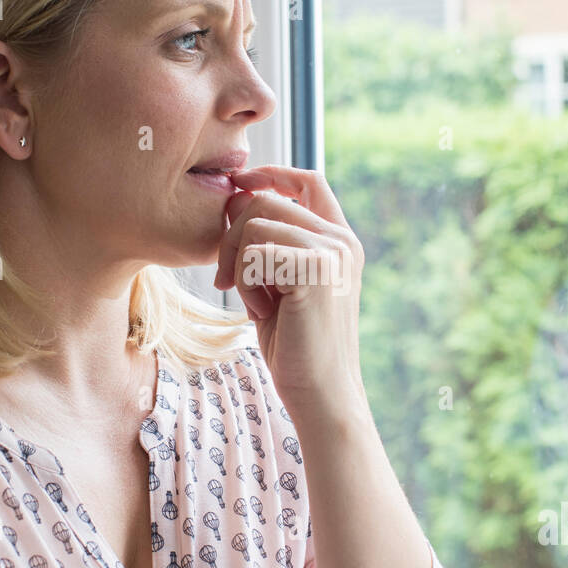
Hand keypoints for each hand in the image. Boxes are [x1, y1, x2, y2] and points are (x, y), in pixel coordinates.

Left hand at [215, 167, 366, 413]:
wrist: (321, 393)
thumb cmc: (297, 346)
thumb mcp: (283, 286)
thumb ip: (271, 246)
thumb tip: (236, 203)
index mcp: (339, 240)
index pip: (308, 179)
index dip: (270, 174)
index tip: (238, 185)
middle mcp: (341, 240)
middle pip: (265, 201)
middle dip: (231, 237)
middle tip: (225, 280)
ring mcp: (332, 253)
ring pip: (254, 224)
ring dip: (237, 265)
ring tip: (255, 302)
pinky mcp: (315, 270)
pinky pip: (254, 252)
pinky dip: (245, 283)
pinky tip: (261, 312)